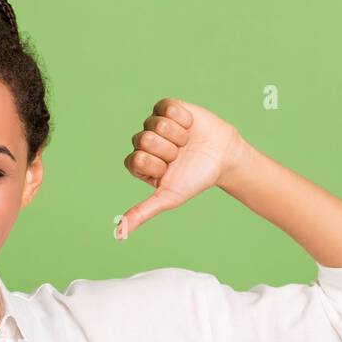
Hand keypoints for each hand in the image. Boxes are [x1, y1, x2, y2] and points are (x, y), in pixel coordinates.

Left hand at [117, 99, 249, 238]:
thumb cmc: (194, 179)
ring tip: (186, 142)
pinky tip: (189, 126)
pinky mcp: (168, 107)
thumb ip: (142, 213)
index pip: (136, 159)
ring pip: (156, 124)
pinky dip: (183, 119)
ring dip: (178, 135)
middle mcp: (143, 143)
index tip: (169, 170)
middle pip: (145, 140)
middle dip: (169, 151)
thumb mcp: (168, 198)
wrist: (223, 158)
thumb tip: (119, 235)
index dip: (156, 165)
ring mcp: (154, 124)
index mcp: (139, 163)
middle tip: (179, 156)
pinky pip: (167, 107)